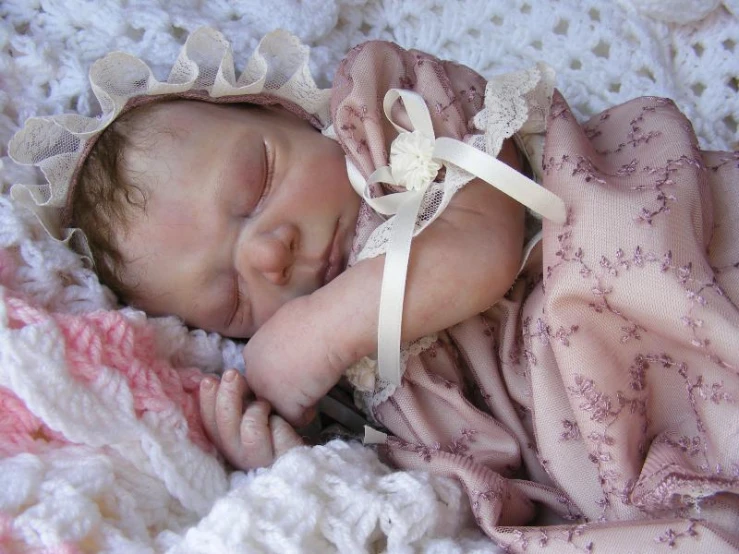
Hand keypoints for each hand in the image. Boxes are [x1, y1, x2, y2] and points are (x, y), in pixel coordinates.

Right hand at [199, 369, 302, 469]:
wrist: (301, 450)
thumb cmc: (272, 426)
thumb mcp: (249, 410)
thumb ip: (233, 399)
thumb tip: (213, 378)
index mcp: (225, 442)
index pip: (208, 423)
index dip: (206, 401)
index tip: (208, 379)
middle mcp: (236, 455)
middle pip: (224, 426)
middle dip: (227, 396)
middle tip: (232, 374)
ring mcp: (258, 461)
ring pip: (249, 430)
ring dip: (256, 409)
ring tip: (265, 403)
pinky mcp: (279, 460)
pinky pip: (276, 434)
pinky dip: (277, 420)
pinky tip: (281, 418)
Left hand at [243, 294, 354, 426]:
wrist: (327, 326)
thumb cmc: (313, 316)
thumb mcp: (283, 323)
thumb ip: (277, 342)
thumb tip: (287, 349)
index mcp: (252, 352)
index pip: (260, 376)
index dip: (279, 377)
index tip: (296, 370)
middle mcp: (253, 373)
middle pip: (265, 396)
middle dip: (284, 395)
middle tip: (306, 383)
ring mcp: (267, 392)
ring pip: (279, 411)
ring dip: (296, 405)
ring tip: (314, 387)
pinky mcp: (285, 405)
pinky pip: (297, 419)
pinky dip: (311, 411)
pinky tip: (319, 393)